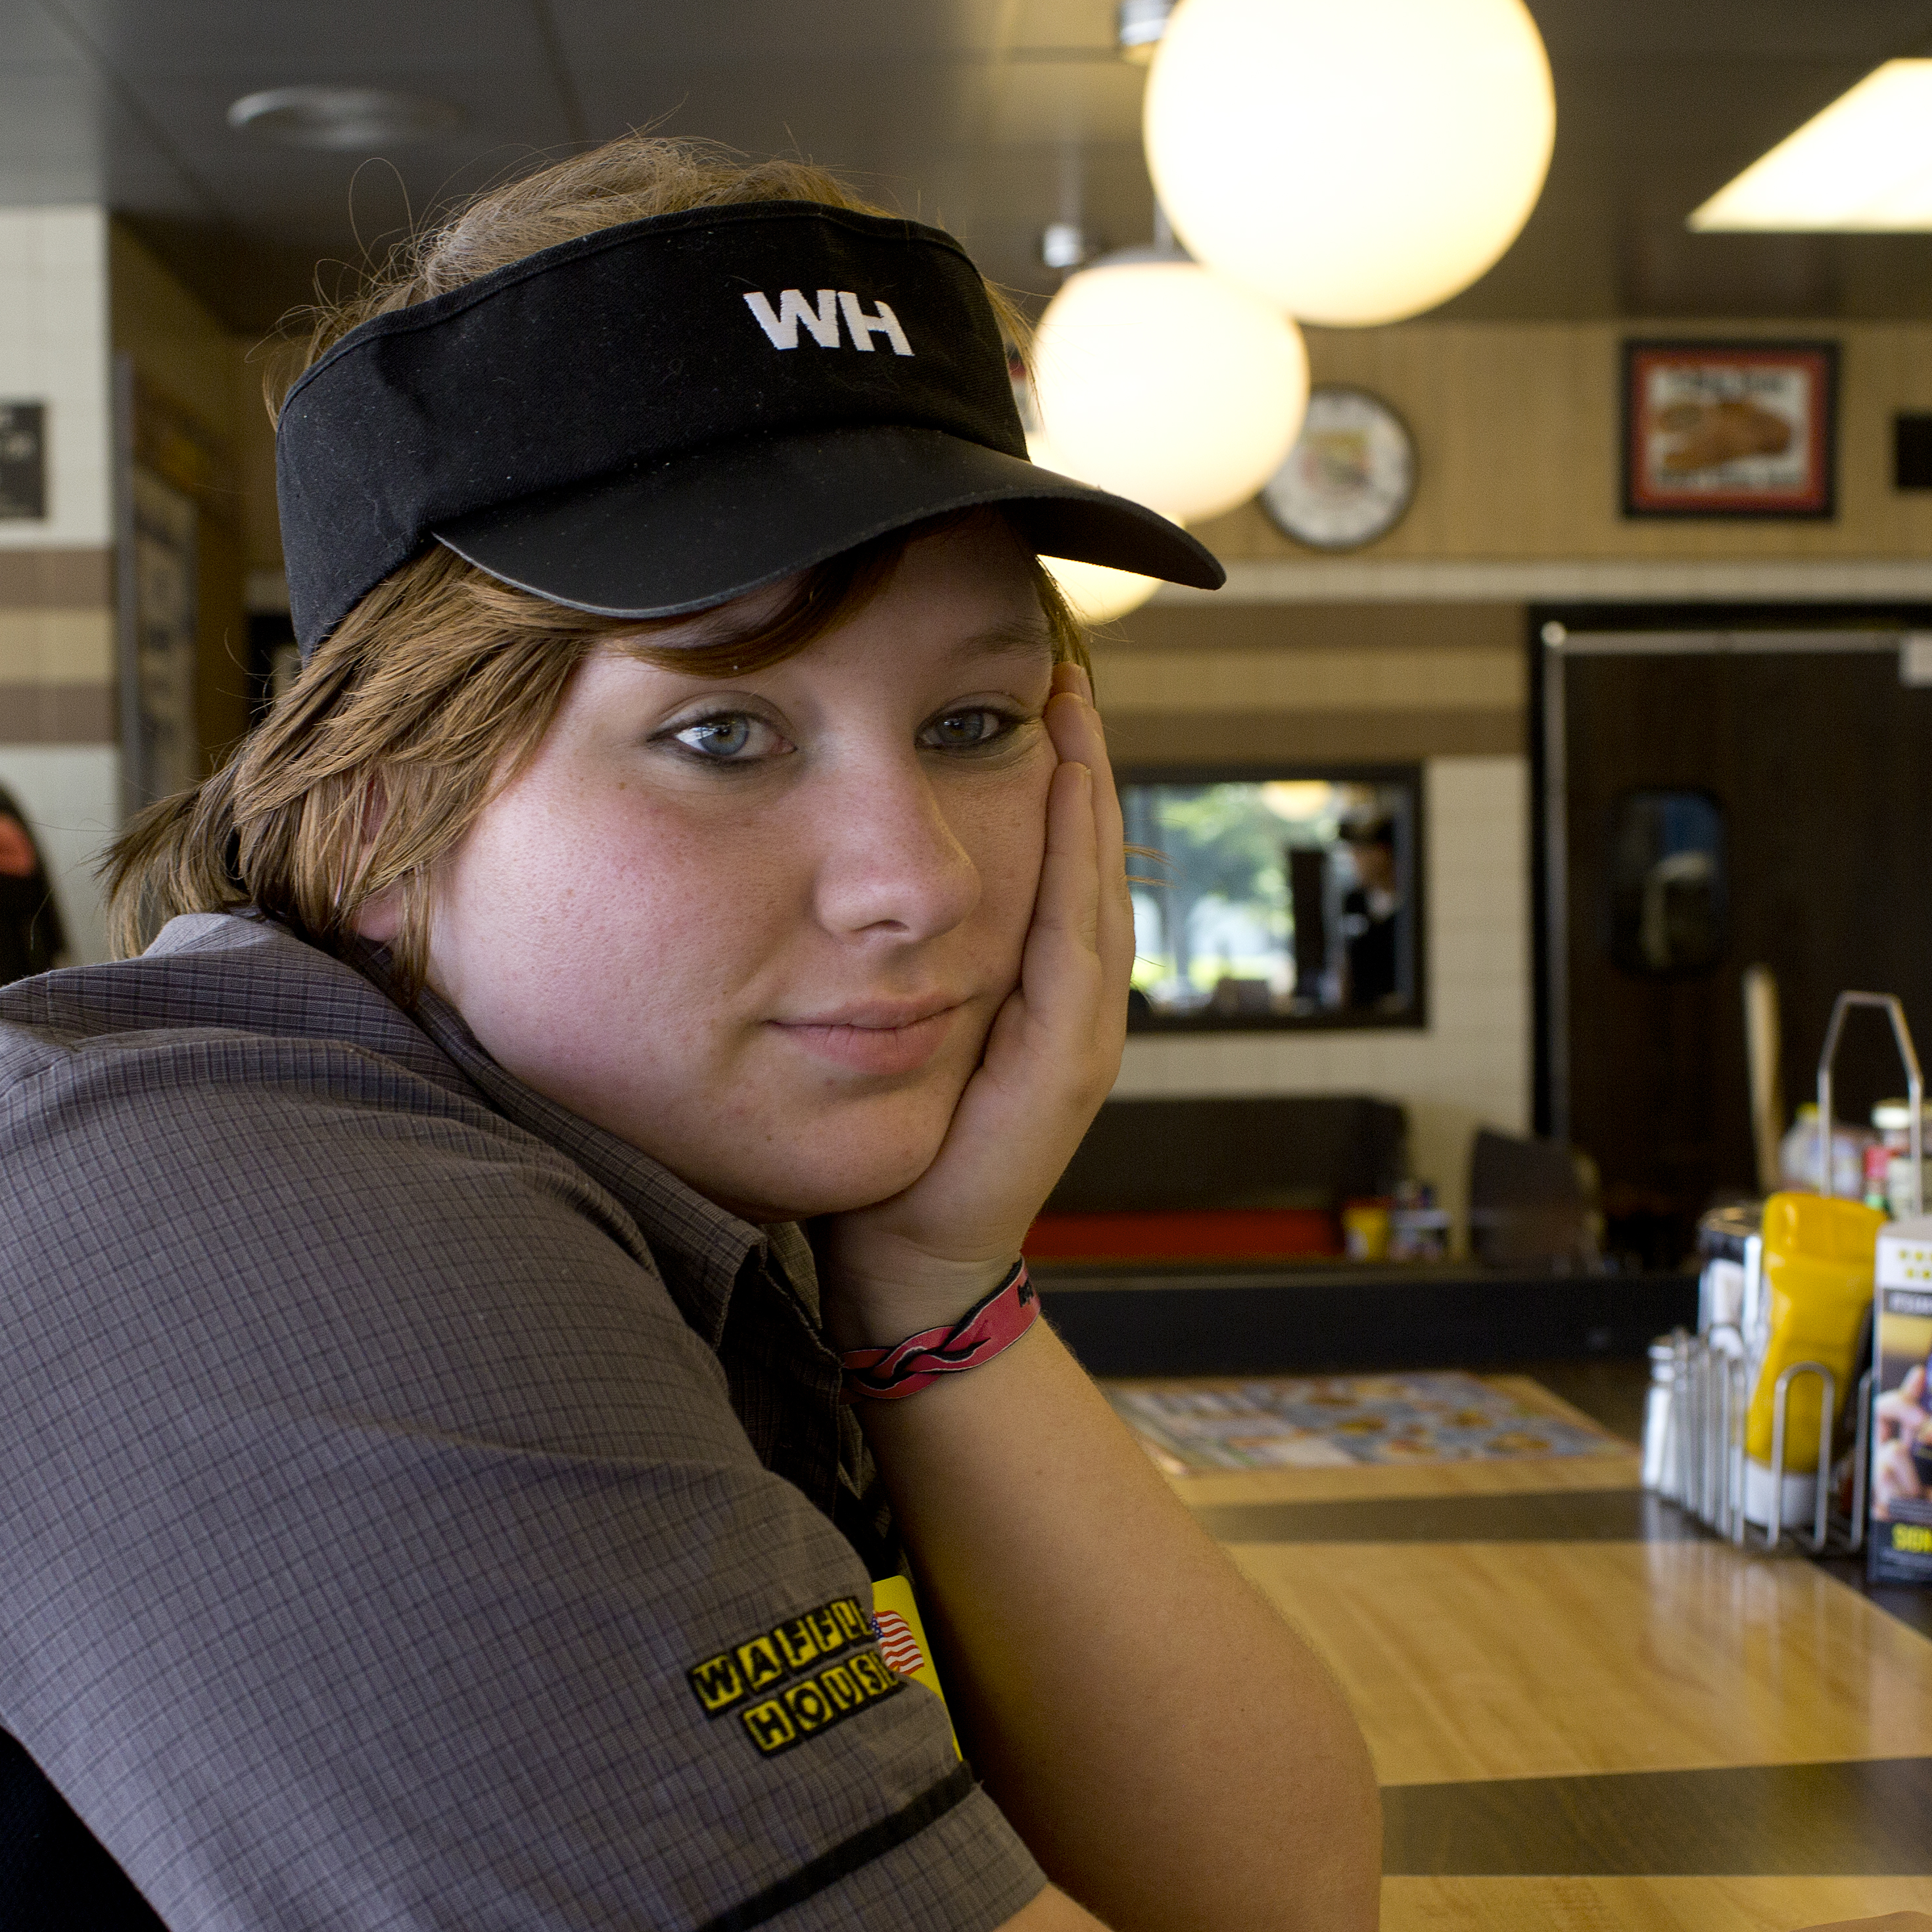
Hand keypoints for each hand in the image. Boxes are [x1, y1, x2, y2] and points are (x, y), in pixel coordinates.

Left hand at [818, 666, 1128, 1342]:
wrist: (906, 1258)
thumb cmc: (887, 1149)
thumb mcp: (886, 1028)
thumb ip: (884, 963)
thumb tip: (840, 885)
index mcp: (1033, 991)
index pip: (1052, 864)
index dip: (1052, 781)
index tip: (1033, 696)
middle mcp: (1072, 1002)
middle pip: (1086, 857)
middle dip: (1080, 763)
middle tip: (1064, 673)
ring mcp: (1080, 1029)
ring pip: (1091, 882)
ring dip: (1087, 791)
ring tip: (1072, 707)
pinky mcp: (1066, 1058)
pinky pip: (1077, 936)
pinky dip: (1075, 858)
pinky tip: (1065, 790)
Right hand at [1871, 1372, 1931, 1512]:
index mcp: (1923, 1439)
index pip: (1912, 1402)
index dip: (1911, 1385)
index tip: (1923, 1374)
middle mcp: (1900, 1447)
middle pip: (1885, 1408)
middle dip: (1902, 1405)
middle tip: (1923, 1420)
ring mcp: (1886, 1468)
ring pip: (1888, 1451)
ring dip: (1911, 1472)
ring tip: (1926, 1491)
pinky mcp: (1878, 1493)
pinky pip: (1884, 1482)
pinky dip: (1904, 1491)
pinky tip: (1914, 1500)